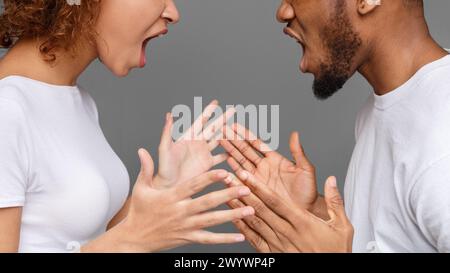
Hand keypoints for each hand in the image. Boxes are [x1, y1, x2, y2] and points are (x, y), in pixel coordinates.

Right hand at [122, 149, 254, 251]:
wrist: (134, 238)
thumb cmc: (139, 211)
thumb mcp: (140, 188)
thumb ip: (146, 168)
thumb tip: (142, 150)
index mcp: (171, 197)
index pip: (193, 186)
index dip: (209, 178)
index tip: (225, 171)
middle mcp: (180, 211)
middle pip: (207, 202)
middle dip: (228, 195)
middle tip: (246, 188)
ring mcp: (185, 226)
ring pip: (212, 220)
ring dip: (232, 215)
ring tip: (250, 210)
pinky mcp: (188, 238)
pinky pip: (209, 239)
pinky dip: (225, 239)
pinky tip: (240, 237)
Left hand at [155, 100, 234, 187]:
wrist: (169, 186)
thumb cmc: (164, 168)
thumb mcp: (164, 148)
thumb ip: (167, 132)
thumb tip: (169, 115)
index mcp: (188, 137)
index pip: (201, 121)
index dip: (208, 111)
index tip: (216, 102)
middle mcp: (197, 143)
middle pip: (213, 128)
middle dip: (223, 119)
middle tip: (233, 110)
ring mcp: (203, 153)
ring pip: (219, 140)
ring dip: (228, 134)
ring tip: (237, 128)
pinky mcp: (207, 164)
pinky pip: (220, 157)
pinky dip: (228, 153)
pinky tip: (236, 150)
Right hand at [220, 124, 320, 213]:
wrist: (305, 211)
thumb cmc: (308, 191)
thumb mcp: (305, 169)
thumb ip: (298, 152)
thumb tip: (295, 134)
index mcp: (274, 160)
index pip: (256, 144)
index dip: (245, 134)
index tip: (234, 126)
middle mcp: (264, 168)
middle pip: (245, 150)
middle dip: (233, 140)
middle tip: (222, 129)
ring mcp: (258, 178)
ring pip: (240, 161)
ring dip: (230, 151)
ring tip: (220, 141)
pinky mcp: (254, 190)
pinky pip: (241, 178)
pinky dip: (232, 169)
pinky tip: (225, 160)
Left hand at [227, 171, 352, 252]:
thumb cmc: (336, 252)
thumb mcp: (342, 226)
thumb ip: (335, 201)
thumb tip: (331, 179)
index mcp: (303, 223)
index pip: (276, 202)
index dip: (259, 188)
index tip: (246, 175)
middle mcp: (288, 233)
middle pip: (260, 209)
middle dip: (243, 192)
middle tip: (229, 179)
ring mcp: (279, 245)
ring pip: (254, 223)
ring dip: (239, 208)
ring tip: (226, 194)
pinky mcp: (274, 254)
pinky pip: (255, 240)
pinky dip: (243, 228)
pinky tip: (233, 218)